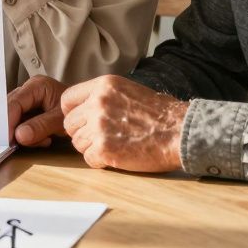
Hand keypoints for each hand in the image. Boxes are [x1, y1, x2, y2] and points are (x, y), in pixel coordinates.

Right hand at [7, 75, 69, 145]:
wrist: (84, 114)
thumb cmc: (76, 111)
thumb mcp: (60, 120)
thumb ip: (40, 126)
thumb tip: (18, 136)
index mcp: (36, 85)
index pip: (15, 102)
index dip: (8, 120)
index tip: (6, 139)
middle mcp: (28, 90)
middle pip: (11, 109)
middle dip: (14, 129)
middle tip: (17, 144)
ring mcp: (27, 100)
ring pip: (14, 119)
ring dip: (23, 134)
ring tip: (43, 140)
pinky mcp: (27, 111)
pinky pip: (19, 125)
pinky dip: (28, 136)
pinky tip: (43, 139)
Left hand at [61, 75, 187, 171]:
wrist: (180, 131)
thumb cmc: (161, 114)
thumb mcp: (129, 90)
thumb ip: (105, 97)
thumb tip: (86, 107)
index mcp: (103, 85)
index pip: (67, 100)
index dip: (73, 113)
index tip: (82, 121)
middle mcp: (97, 102)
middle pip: (69, 124)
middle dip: (82, 133)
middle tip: (102, 137)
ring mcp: (99, 126)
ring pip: (77, 143)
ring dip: (91, 148)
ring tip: (114, 146)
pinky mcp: (104, 148)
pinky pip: (88, 159)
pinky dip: (100, 161)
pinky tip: (118, 156)